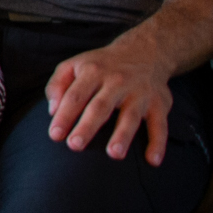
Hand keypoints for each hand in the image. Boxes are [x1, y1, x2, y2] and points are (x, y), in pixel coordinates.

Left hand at [47, 39, 181, 164]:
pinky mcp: (159, 104)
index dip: (64, 115)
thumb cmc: (100, 65)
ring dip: (123, 135)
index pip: (75, 96)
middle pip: (100, 106)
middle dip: (87, 126)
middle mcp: (117, 82)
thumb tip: (52, 111)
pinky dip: (159, 143)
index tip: (55, 135)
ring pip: (131, 115)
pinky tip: (153, 160)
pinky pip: (160, 125)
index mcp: (93, 72)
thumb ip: (57, 85)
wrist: (144, 51)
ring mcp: (140, 93)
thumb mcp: (73, 65)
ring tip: (114, 154)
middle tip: (74, 146)